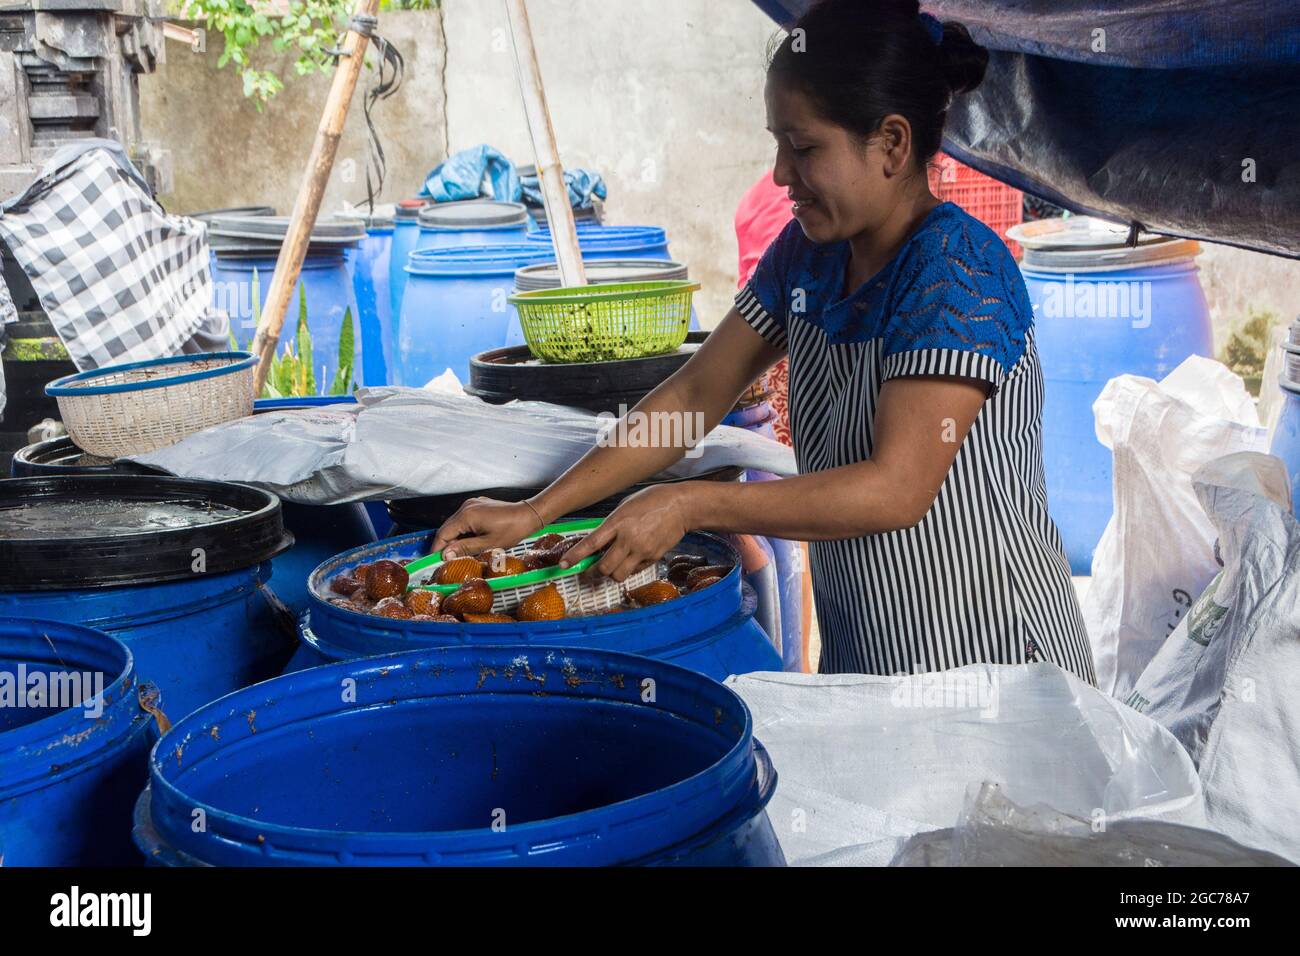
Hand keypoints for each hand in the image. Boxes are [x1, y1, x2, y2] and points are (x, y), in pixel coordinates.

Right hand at [429, 498, 543, 557]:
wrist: (528, 515)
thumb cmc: (512, 530)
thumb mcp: (488, 544)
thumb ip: (465, 548)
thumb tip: (445, 555)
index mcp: (466, 515)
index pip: (443, 533)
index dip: (437, 548)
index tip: (435, 561)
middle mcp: (466, 506)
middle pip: (447, 528)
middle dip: (446, 544)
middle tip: (447, 560)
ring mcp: (472, 504)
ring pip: (455, 524)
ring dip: (455, 538)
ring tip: (460, 553)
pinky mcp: (478, 505)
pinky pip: (464, 519)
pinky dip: (463, 531)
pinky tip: (470, 541)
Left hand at [560, 484, 693, 581]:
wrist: (682, 506)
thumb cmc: (653, 500)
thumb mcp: (626, 506)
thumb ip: (612, 523)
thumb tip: (599, 540)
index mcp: (619, 522)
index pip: (591, 544)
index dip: (575, 556)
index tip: (564, 564)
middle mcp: (629, 538)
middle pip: (604, 567)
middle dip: (593, 571)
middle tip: (588, 571)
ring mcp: (642, 550)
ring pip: (618, 575)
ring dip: (611, 573)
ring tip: (611, 566)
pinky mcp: (654, 557)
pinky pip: (635, 571)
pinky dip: (629, 569)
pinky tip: (631, 558)